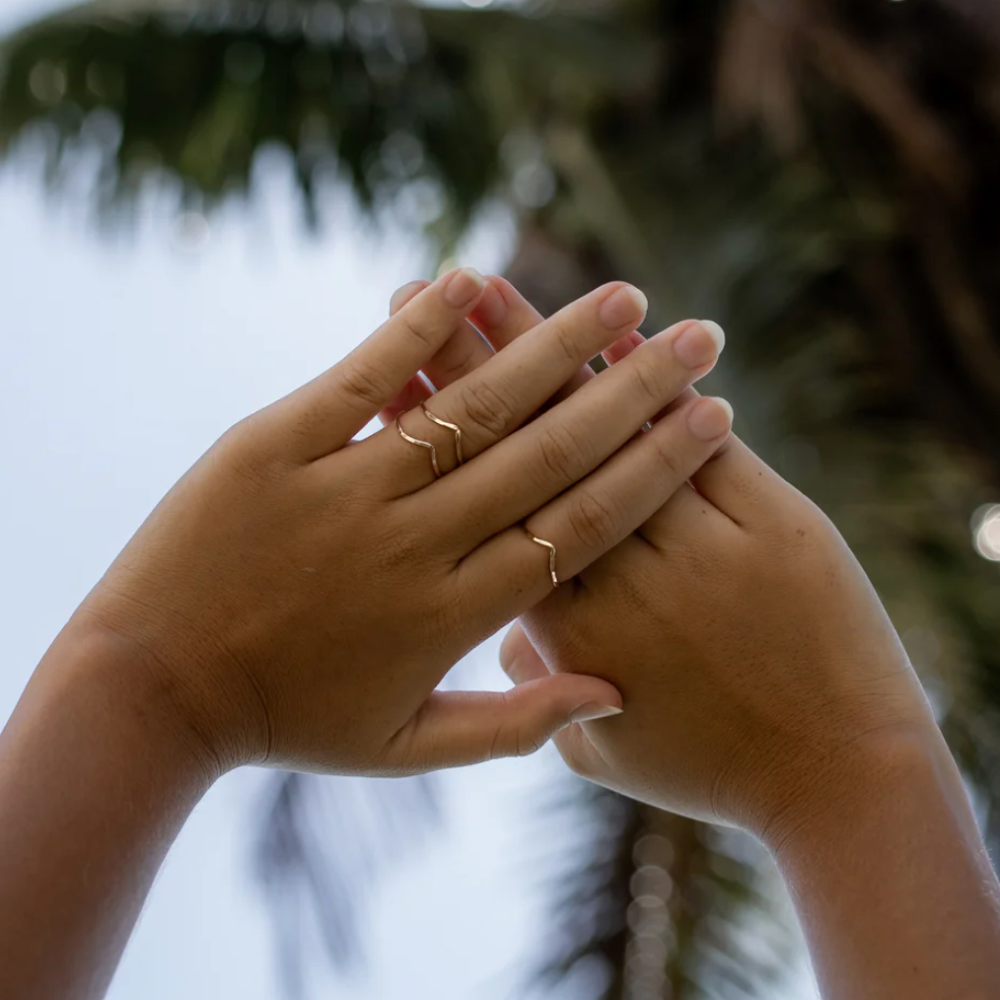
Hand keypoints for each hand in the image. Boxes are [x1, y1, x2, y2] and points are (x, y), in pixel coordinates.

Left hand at [68, 267, 730, 777]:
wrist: (150, 691)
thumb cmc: (287, 722)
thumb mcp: (406, 746)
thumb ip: (514, 723)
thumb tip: (609, 690)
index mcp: (454, 614)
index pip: (581, 527)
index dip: (653, 470)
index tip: (712, 419)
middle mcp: (414, 544)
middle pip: (547, 455)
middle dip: (635, 391)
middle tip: (699, 336)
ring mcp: (344, 489)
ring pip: (471, 407)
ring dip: (552, 345)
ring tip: (621, 298)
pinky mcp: (274, 446)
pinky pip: (360, 377)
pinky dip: (414, 324)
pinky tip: (469, 277)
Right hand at [388, 275, 936, 838]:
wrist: (839, 778)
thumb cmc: (709, 769)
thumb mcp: (608, 753)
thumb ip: (539, 702)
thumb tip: (507, 645)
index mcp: (569, 631)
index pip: (493, 510)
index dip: (446, 442)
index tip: (402, 382)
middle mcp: (623, 578)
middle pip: (535, 450)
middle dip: (480, 362)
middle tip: (438, 290)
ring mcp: (701, 546)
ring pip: (610, 431)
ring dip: (553, 350)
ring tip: (498, 286)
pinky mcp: (772, 521)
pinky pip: (701, 440)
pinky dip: (664, 386)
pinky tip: (621, 327)